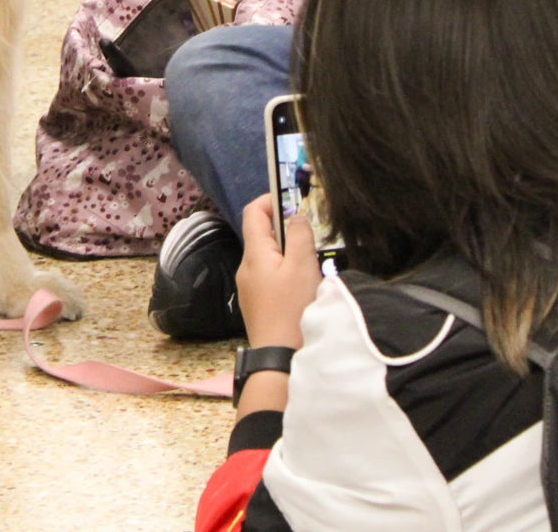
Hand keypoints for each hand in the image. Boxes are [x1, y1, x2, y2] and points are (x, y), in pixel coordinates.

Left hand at [237, 195, 321, 350]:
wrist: (281, 357)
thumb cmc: (293, 309)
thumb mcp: (303, 267)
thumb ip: (300, 236)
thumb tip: (296, 216)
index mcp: (254, 254)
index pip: (253, 212)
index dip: (270, 200)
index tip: (292, 200)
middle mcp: (246, 268)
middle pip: (261, 235)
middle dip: (284, 229)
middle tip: (310, 236)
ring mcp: (250, 288)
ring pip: (268, 258)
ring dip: (288, 253)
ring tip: (311, 264)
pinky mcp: (258, 305)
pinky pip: (270, 277)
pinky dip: (286, 272)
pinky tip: (303, 286)